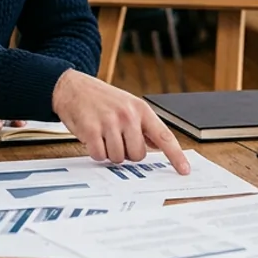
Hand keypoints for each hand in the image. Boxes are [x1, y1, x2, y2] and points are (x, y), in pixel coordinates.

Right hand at [51, 69, 189, 174]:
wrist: (73, 87)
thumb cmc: (101, 98)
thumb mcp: (128, 105)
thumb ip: (143, 125)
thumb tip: (158, 144)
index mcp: (141, 109)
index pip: (164, 136)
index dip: (176, 156)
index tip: (184, 170)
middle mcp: (128, 115)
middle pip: (138, 155)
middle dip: (126, 152)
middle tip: (116, 138)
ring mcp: (110, 122)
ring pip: (118, 158)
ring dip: (109, 152)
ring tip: (103, 135)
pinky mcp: (92, 129)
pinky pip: (100, 156)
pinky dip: (96, 152)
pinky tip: (93, 138)